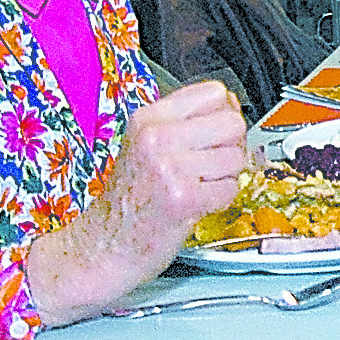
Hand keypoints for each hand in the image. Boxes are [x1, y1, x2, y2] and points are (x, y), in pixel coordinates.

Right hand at [26, 81, 248, 324]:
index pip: (214, 93)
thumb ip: (186, 123)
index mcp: (149, 119)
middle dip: (232, 145)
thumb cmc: (129, 200)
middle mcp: (157, 138)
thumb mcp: (146, 145)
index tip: (217, 132)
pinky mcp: (183, 199)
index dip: (225, 113)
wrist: (103, 246)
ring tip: (200, 186)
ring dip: (227, 176)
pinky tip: (199, 203)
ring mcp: (169, 168)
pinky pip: (230, 188)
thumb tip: (231, 104)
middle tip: (212, 164)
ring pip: (235, 157)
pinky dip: (221, 199)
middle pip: (232, 122)